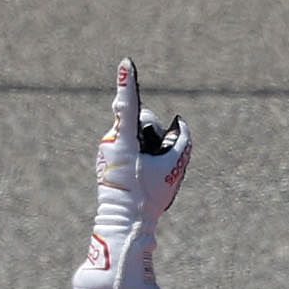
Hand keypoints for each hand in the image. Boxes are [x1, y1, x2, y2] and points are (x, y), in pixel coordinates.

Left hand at [92, 58, 189, 244]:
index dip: (129, 83)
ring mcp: (106, 149)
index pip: (128, 105)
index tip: (126, 63)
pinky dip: (138, 155)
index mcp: (124, 142)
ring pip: (135, 135)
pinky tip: (140, 177)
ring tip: (147, 174)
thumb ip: (183, 140)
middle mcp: (111, 141)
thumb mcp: (174, 168)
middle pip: (140, 122)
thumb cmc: (148, 197)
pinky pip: (128, 146)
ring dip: (146, 147)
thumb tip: (179, 123)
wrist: (125, 224)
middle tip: (157, 161)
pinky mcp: (106, 158)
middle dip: (153, 136)